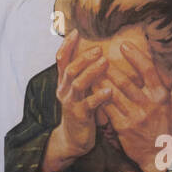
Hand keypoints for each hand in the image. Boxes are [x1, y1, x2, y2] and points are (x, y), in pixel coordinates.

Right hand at [42, 30, 111, 171]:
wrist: (74, 140)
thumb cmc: (81, 112)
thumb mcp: (79, 92)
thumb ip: (84, 75)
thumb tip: (95, 56)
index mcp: (64, 83)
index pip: (61, 60)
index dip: (67, 45)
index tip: (76, 31)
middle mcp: (64, 91)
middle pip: (70, 69)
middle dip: (83, 57)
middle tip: (99, 48)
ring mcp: (70, 103)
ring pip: (77, 83)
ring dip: (91, 71)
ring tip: (105, 62)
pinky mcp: (79, 116)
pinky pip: (89, 104)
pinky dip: (99, 96)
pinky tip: (110, 90)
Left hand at [102, 41, 171, 171]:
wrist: (159, 154)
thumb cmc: (167, 126)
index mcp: (160, 96)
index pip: (148, 71)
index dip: (136, 57)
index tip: (123, 45)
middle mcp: (147, 105)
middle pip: (126, 82)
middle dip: (110, 68)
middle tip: (97, 54)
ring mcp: (134, 117)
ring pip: (113, 94)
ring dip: (100, 80)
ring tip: (89, 68)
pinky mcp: (122, 127)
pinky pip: (107, 109)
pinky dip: (98, 97)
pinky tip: (89, 88)